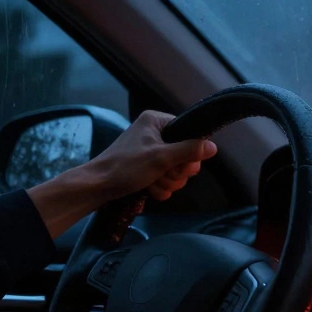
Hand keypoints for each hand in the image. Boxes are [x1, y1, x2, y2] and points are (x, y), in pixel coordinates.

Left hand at [86, 110, 217, 201]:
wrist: (98, 186)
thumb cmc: (125, 166)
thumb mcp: (160, 158)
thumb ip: (189, 150)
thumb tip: (213, 147)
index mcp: (157, 121)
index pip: (190, 133)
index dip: (189, 152)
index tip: (180, 163)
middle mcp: (156, 133)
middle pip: (186, 154)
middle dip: (177, 171)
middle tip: (163, 174)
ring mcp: (152, 152)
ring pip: (178, 170)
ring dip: (168, 181)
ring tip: (152, 182)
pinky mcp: (148, 167)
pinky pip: (167, 178)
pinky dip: (161, 187)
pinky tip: (150, 189)